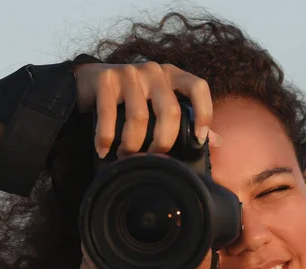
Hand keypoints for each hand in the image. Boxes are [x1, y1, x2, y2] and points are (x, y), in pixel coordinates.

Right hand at [73, 61, 220, 157]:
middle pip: (169, 110)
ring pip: (139, 117)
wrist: (90, 81)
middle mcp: (154, 71)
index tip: (198, 139)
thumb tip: (215, 141)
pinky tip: (103, 151)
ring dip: (132, 145)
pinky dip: (106, 138)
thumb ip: (185, 119)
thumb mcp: (160, 104)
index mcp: (173, 75)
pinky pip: (108, 115)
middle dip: (163, 142)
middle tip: (153, 159)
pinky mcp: (105, 80)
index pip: (198, 87)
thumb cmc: (133, 99)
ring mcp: (129, 73)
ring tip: (126, 158)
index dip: (204, 112)